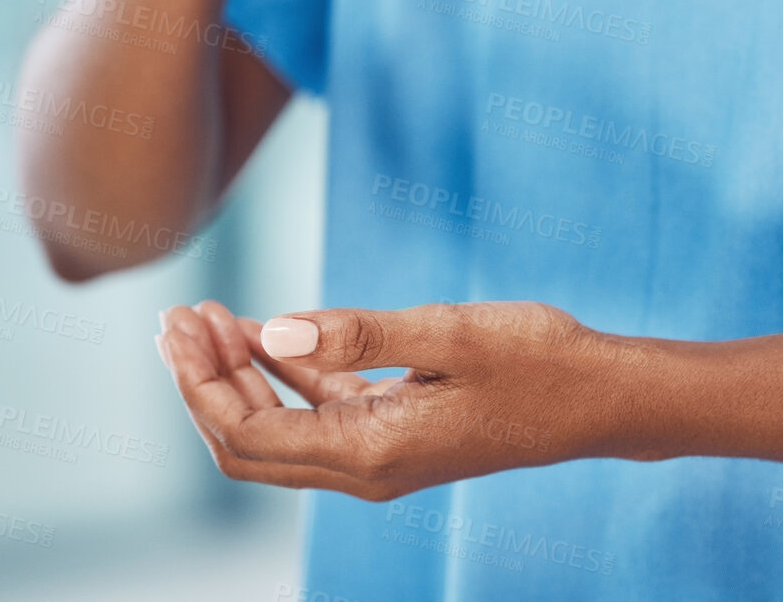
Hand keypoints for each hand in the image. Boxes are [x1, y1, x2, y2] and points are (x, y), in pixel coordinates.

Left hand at [154, 299, 666, 499]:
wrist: (605, 396)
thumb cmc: (539, 360)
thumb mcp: (451, 332)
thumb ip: (359, 332)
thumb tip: (273, 330)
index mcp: (372, 450)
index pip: (248, 436)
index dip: (201, 386)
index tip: (181, 325)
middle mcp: (368, 466)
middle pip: (249, 441)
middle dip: (204, 382)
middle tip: (177, 317)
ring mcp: (383, 452)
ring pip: (280, 426)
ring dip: (238, 374)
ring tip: (205, 316)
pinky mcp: (400, 429)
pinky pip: (321, 409)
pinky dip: (285, 371)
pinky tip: (267, 330)